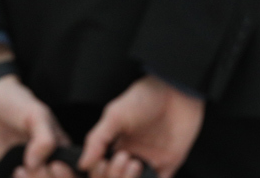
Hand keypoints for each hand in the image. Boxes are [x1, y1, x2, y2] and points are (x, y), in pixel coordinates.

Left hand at [0, 75, 73, 177]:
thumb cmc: (17, 103)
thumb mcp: (36, 114)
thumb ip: (43, 138)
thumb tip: (36, 164)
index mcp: (62, 147)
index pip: (73, 170)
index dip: (66, 173)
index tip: (52, 165)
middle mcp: (49, 160)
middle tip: (29, 165)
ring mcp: (31, 166)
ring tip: (19, 169)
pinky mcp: (14, 171)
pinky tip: (14, 172)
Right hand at [79, 75, 203, 177]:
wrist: (177, 90)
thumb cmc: (146, 97)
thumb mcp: (115, 114)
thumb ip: (97, 139)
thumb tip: (83, 164)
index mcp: (115, 147)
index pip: (100, 171)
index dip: (98, 173)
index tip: (102, 162)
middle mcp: (131, 158)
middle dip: (114, 176)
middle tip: (122, 157)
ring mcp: (150, 162)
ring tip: (134, 163)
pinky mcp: (170, 164)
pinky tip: (146, 173)